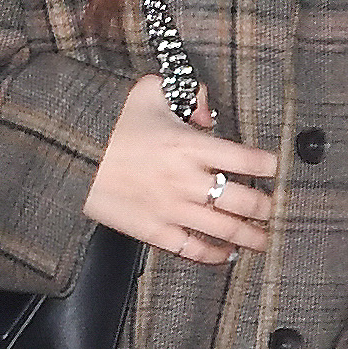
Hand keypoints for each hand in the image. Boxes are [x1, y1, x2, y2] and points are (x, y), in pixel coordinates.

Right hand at [85, 74, 277, 265]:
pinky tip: (227, 254)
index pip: (247, 159)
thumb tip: (208, 111)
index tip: (277, 168)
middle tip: (274, 209)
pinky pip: (193, 249)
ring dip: (252, 236)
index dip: (270, 165)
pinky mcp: (154, 231)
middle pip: (244, 200)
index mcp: (190, 146)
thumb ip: (187, 93)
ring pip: (226, 229)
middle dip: (266, 207)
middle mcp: (187, 181)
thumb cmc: (108, 126)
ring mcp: (172, 209)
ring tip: (265, 239)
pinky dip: (215, 255)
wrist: (71, 160)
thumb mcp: (149, 92)